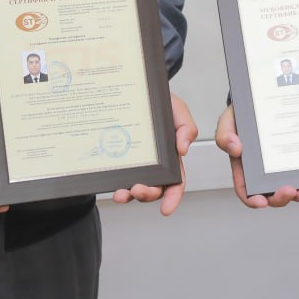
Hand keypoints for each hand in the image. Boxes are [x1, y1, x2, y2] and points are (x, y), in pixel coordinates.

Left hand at [112, 91, 197, 215]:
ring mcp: (137, 162)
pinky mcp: (120, 158)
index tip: (166, 209)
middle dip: (147, 195)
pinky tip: (111, 184)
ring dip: (129, 195)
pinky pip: (118, 175)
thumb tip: (183, 150)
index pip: (176, 182)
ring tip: (121, 194)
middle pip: (154, 189)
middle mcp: (155, 164)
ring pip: (134, 187)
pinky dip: (115, 183)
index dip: (173, 198)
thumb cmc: (161, 102)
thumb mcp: (178, 110)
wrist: (139, 90)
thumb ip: (187, 129)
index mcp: (172, 156)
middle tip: (138, 190)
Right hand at [214, 104, 298, 208]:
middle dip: (280, 198)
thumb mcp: (228, 122)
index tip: (261, 201)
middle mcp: (261, 171)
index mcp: (243, 167)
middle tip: (289, 191)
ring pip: (288, 188)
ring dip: (297, 195)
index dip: (252, 199)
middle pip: (269, 194)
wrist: (258, 103)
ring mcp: (278, 166)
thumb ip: (225, 135)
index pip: (246, 190)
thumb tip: (235, 149)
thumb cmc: (241, 116)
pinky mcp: (292, 159)